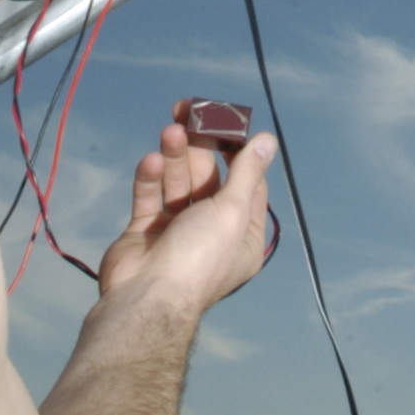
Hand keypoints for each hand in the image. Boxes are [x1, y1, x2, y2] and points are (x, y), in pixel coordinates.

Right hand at [95, 116, 274, 311]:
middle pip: (209, 180)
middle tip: (188, 116)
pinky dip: (152, 179)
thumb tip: (268, 140)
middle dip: (200, 150)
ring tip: (170, 132)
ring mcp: (176, 232)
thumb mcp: (232, 211)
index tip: (227, 122)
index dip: (238, 152)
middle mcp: (212, 233)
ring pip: (178, 184)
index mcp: (241, 236)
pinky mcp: (145, 231)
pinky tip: (152, 162)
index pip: (246, 184)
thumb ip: (246, 172)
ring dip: (175, 157)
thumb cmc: (200, 257)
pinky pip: (151, 197)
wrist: (146, 298)